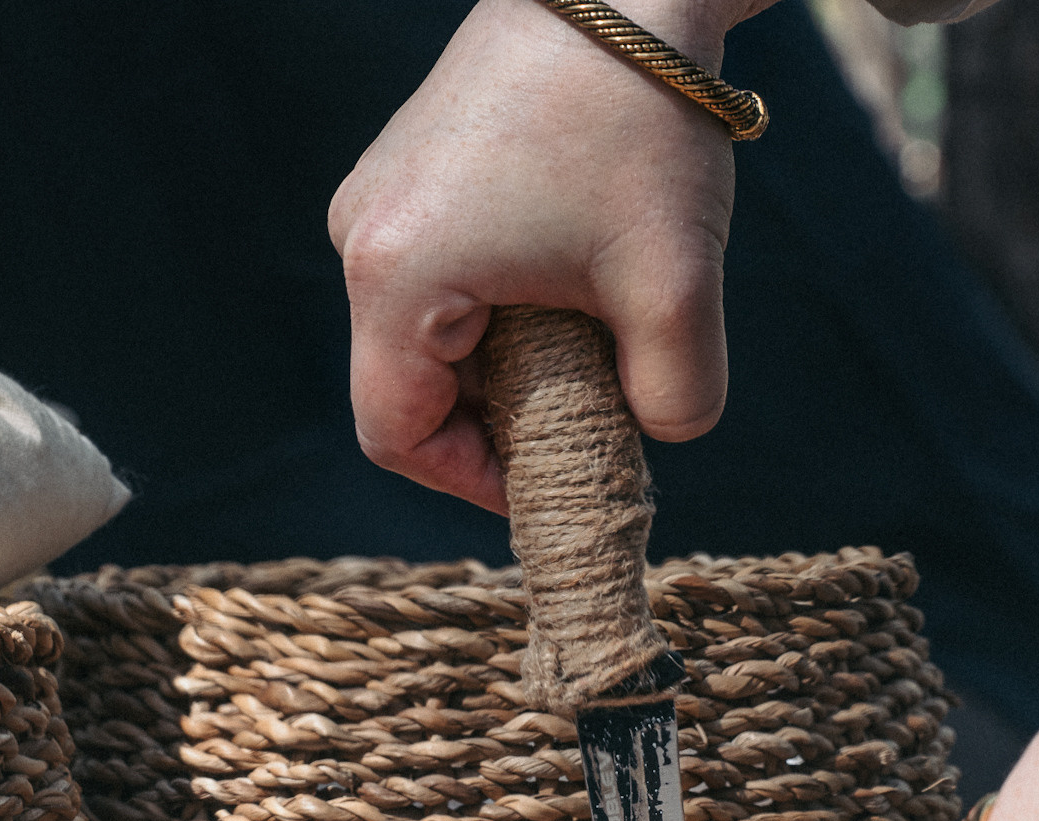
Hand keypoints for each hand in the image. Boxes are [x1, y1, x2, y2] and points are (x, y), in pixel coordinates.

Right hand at [329, 0, 768, 510]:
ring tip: (590, 331)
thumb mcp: (676, 284)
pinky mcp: (410, 167)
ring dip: (503, 358)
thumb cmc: (640, 122)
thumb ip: (675, 396)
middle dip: (496, 418)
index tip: (550, 480)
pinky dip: (498, 301)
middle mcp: (362, 238)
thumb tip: (660, 439)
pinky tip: (571, 273)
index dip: (472, 480)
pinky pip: (437, 273)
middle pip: (409, 385)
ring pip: (426, 331)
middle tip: (588, 414)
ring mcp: (379, 196)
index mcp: (396, 277)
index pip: (397, 433)